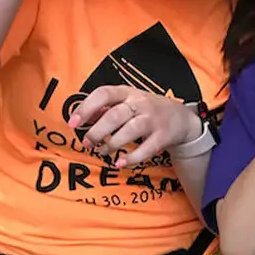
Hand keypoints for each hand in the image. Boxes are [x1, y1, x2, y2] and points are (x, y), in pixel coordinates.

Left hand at [68, 86, 200, 167]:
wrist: (181, 118)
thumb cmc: (146, 109)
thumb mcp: (127, 101)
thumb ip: (105, 108)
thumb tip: (82, 117)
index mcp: (127, 92)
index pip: (104, 94)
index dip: (86, 108)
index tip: (73, 123)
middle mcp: (140, 103)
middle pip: (115, 115)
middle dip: (97, 131)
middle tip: (87, 143)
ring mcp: (153, 119)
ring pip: (130, 130)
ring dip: (112, 143)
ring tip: (102, 151)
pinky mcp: (162, 136)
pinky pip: (146, 148)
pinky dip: (131, 157)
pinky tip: (119, 163)